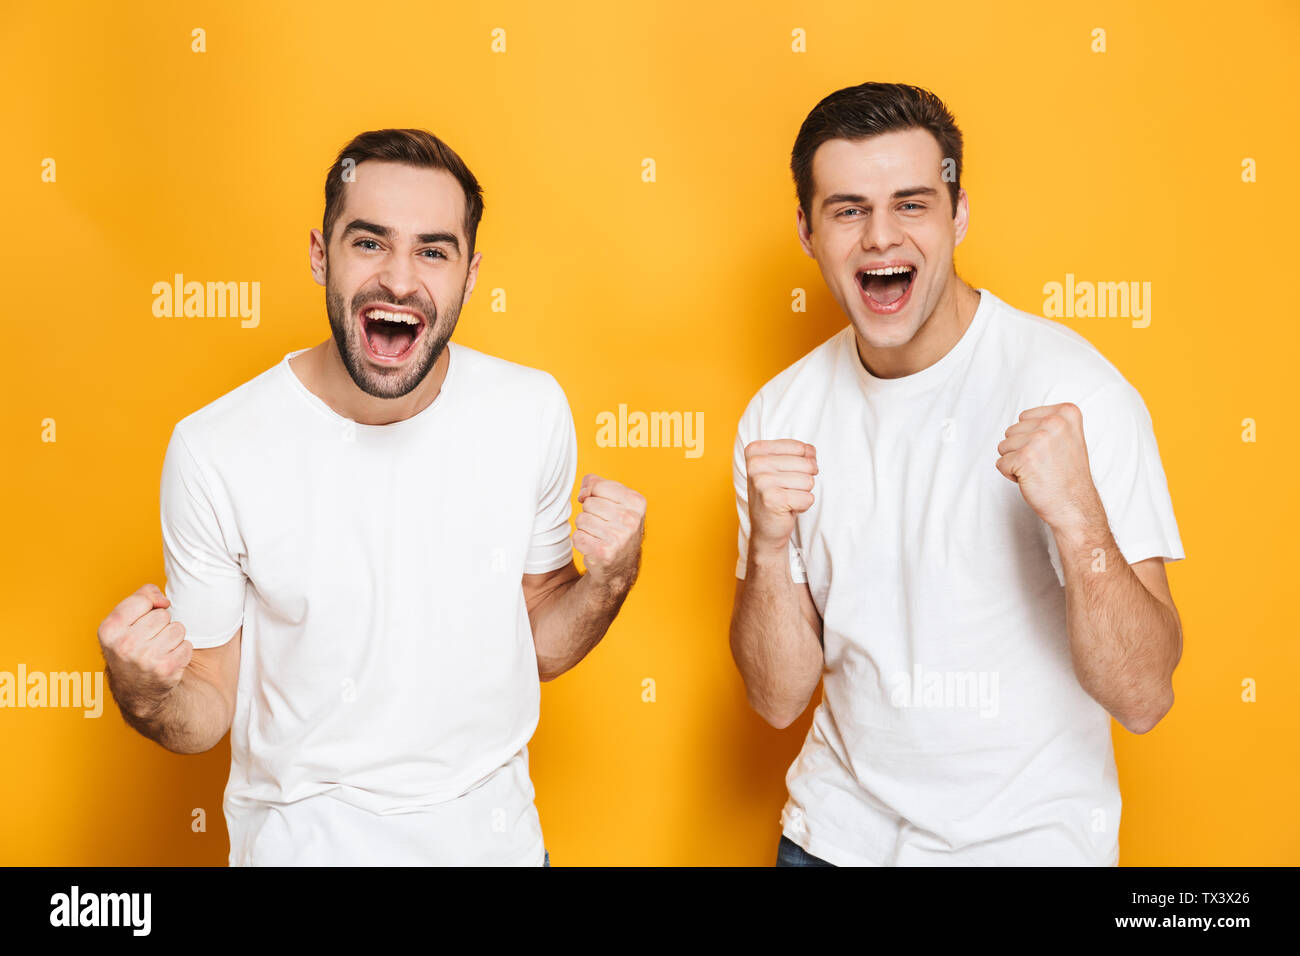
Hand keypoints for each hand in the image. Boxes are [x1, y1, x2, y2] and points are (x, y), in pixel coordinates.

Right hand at [96, 583, 191, 719]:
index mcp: (109, 630)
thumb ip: (141, 597)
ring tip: (159, 650)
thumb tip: (164, 600)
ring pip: (178, 628)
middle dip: (161, 625)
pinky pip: (187, 645)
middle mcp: (124, 645)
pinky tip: (167, 660)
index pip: (142, 599)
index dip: (147, 607)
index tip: (141, 621)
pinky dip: (181, 652)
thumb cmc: (130, 647)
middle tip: (149, 640)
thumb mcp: (122, 621)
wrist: (134, 690)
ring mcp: (145, 659)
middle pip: (163, 615)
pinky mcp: (166, 669)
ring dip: (173, 638)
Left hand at [574, 474, 645, 591]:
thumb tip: (583, 494)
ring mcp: (619, 537)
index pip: (597, 485)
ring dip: (585, 529)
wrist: (621, 566)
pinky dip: (581, 542)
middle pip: (588, 503)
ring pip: (581, 519)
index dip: (594, 496)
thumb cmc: (615, 527)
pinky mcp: (605, 552)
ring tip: (599, 537)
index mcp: (637, 502)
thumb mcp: (614, 499)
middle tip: (604, 526)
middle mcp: (631, 519)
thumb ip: (596, 483)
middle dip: (590, 514)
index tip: (605, 508)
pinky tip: (594, 547)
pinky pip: (577, 537)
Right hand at [744, 439, 817, 553]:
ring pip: (808, 481)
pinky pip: (808, 498)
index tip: (788, 475)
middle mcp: (754, 464)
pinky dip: (803, 506)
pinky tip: (788, 509)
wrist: (766, 529)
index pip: (800, 448)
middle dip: (805, 480)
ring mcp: (761, 482)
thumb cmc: (777, 495)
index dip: (803, 463)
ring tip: (787, 499)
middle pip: (806, 464)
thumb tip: (811, 452)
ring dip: (803, 493)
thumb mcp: (784, 467)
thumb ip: (799, 453)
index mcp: (755, 451)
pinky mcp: (772, 500)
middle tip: (788, 490)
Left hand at [995, 403, 1103, 534]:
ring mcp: (1039, 440)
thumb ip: (1048, 423)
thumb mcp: (1068, 437)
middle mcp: (1054, 422)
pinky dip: (1011, 475)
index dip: (1030, 437)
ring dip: (1015, 462)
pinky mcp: (1025, 458)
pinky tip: (1032, 480)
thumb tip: (1021, 419)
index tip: (1051, 452)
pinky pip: (1000, 463)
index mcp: (1067, 412)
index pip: (1024, 418)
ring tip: (1038, 471)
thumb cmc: (1068, 476)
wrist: (1075, 506)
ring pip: (1003, 446)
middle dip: (1021, 449)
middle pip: (1011, 431)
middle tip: (1044, 464)